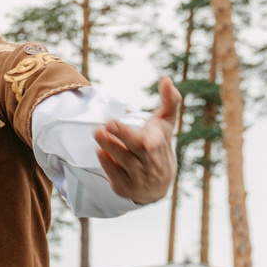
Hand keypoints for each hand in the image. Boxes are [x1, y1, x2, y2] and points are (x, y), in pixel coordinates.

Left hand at [96, 78, 179, 203]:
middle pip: (137, 149)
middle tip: (108, 123)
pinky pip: (116, 176)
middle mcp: (152, 162)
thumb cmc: (159, 144)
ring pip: (125, 161)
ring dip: (111, 147)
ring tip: (97, 132)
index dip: (154, 141)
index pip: (159, 141)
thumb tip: (166, 79)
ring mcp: (139, 176)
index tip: (150, 144)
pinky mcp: (125, 187)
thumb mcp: (166, 123)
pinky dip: (108, 164)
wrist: (158, 184)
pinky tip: (99, 151)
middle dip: (123, 135)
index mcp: (161, 144)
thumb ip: (169, 101)